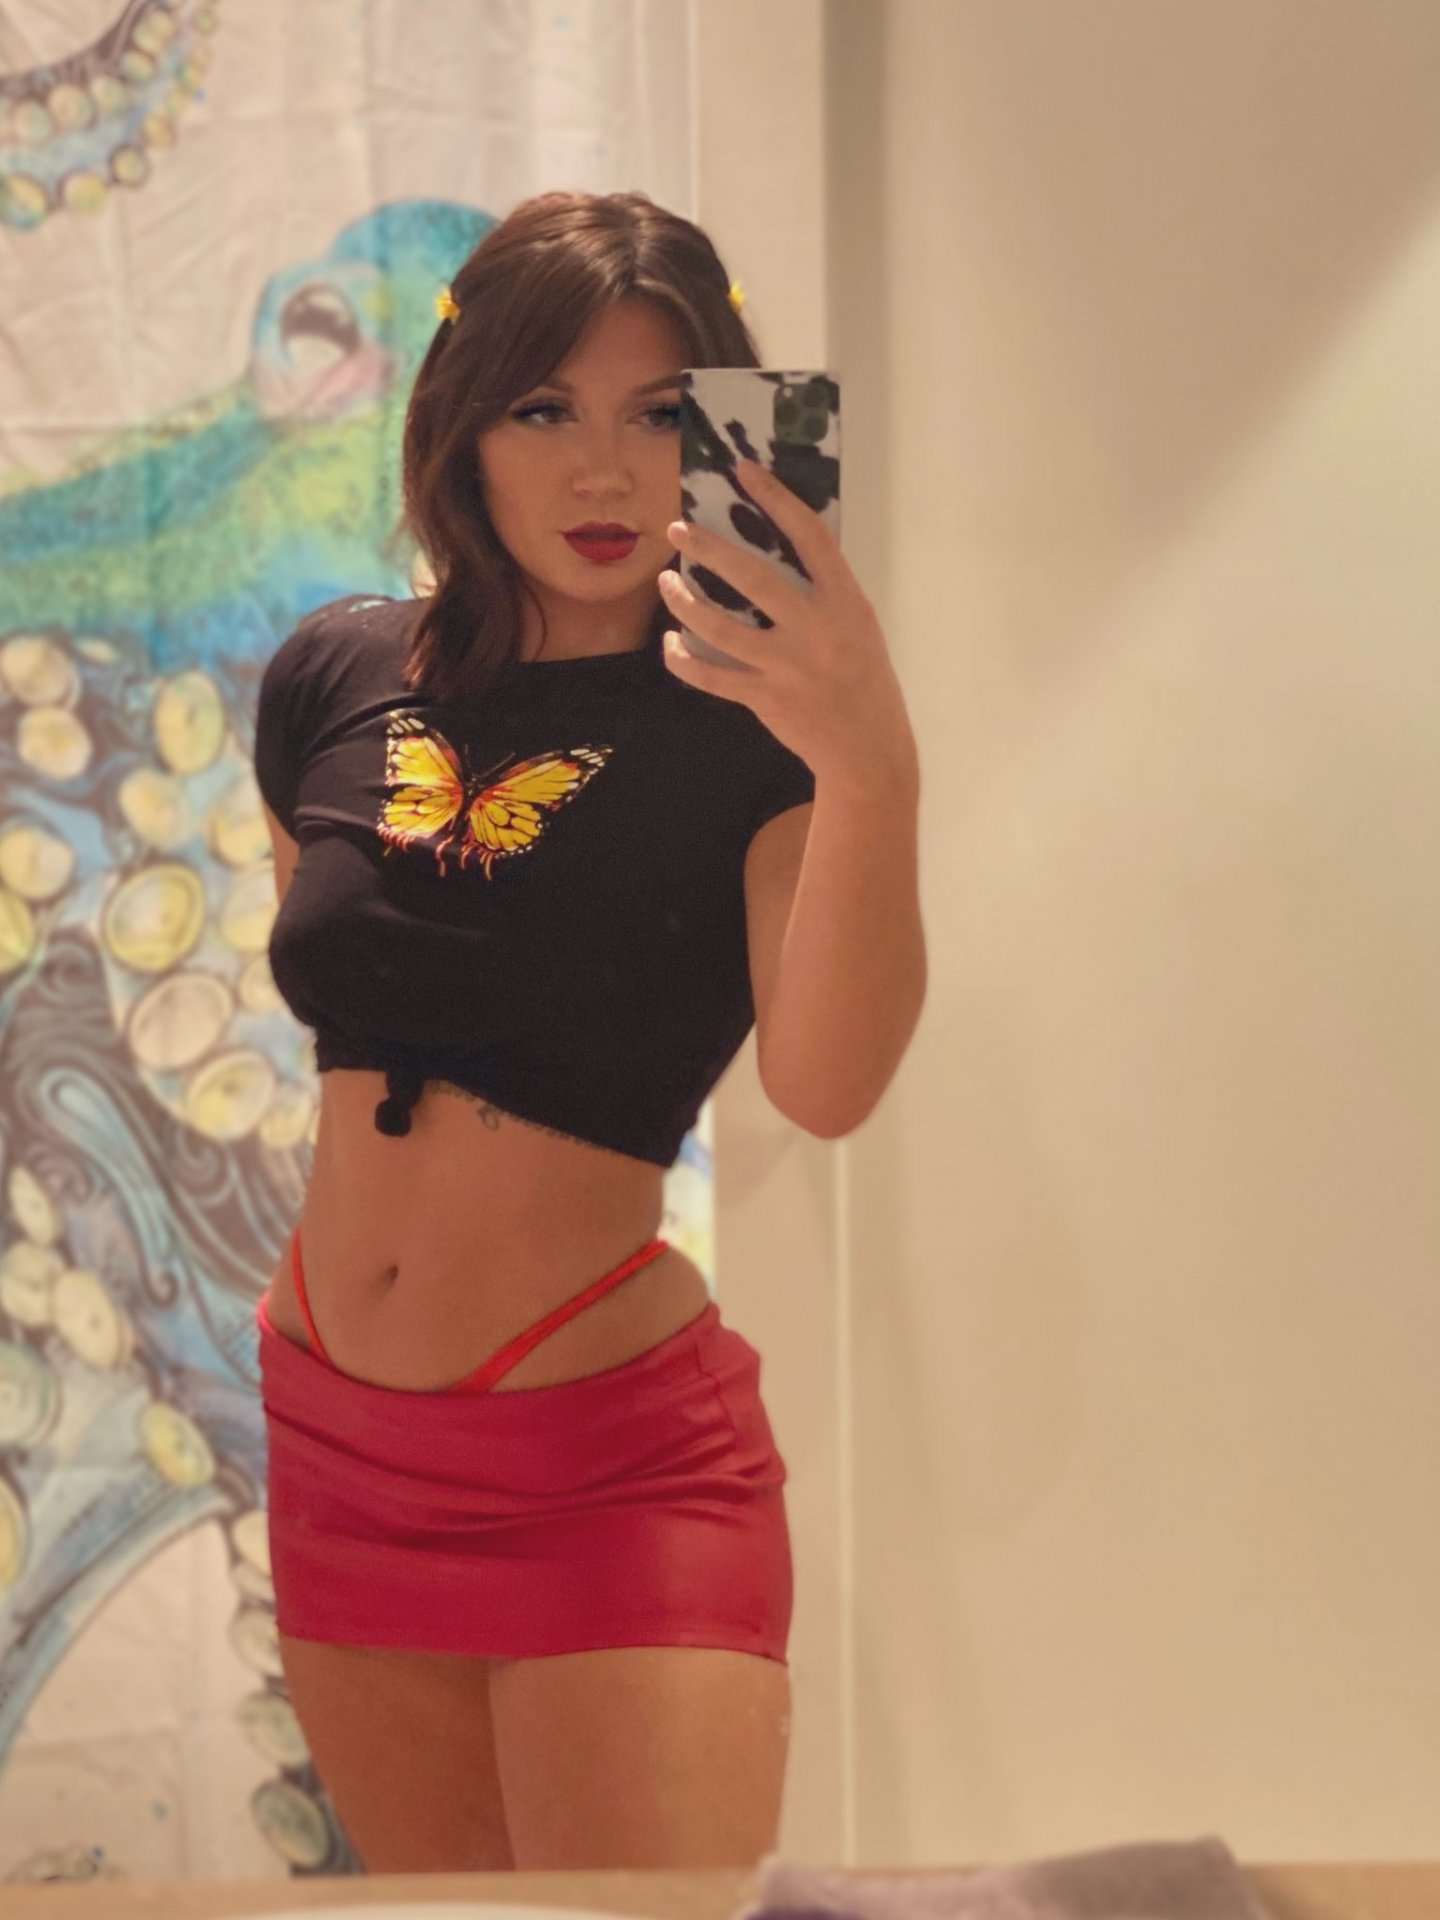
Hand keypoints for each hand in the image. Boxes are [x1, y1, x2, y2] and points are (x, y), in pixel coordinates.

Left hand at [656, 460, 916, 789]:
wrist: (868, 749)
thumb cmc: (864, 679)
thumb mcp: (858, 626)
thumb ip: (824, 593)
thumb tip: (776, 551)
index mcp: (845, 603)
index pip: (810, 538)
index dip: (777, 500)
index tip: (744, 472)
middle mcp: (816, 630)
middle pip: (752, 578)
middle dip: (708, 549)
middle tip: (677, 530)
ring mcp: (787, 666)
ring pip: (720, 628)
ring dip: (684, 603)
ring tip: (666, 583)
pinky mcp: (765, 698)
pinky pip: (711, 676)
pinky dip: (684, 660)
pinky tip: (671, 645)